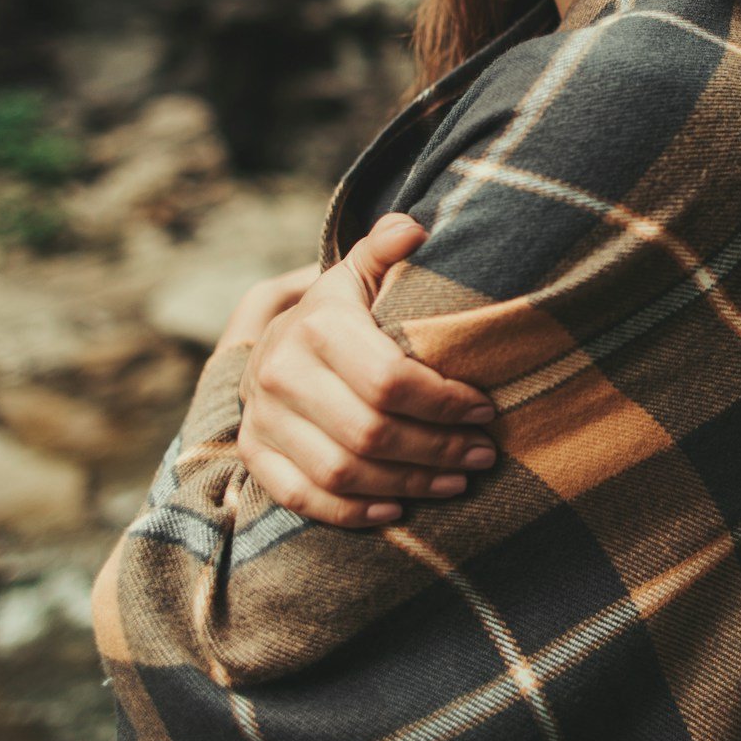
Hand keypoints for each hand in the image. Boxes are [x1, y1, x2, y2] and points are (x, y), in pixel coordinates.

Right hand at [234, 212, 499, 527]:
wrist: (271, 344)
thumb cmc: (337, 314)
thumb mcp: (359, 276)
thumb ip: (386, 249)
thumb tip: (417, 227)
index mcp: (315, 326)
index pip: (389, 379)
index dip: (444, 402)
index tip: (485, 410)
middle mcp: (280, 373)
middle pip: (370, 432)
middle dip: (437, 448)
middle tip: (483, 453)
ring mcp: (262, 419)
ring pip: (343, 472)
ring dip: (409, 484)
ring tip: (457, 481)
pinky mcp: (254, 455)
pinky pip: (304, 499)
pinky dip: (353, 513)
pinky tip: (399, 510)